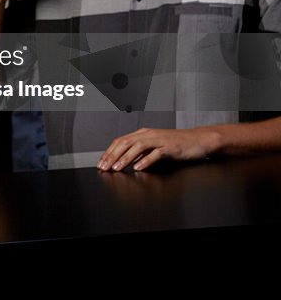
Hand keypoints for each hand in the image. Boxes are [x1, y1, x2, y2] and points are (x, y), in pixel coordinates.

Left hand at [97, 127, 222, 171]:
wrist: (199, 140)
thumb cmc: (177, 145)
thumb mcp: (154, 147)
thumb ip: (141, 153)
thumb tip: (126, 162)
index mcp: (143, 134)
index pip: (120, 141)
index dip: (109, 152)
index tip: (101, 163)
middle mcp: (148, 134)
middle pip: (125, 143)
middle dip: (112, 155)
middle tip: (104, 167)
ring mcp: (159, 140)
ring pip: (137, 146)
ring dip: (125, 158)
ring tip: (117, 168)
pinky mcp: (171, 147)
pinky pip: (156, 153)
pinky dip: (146, 160)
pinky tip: (138, 168)